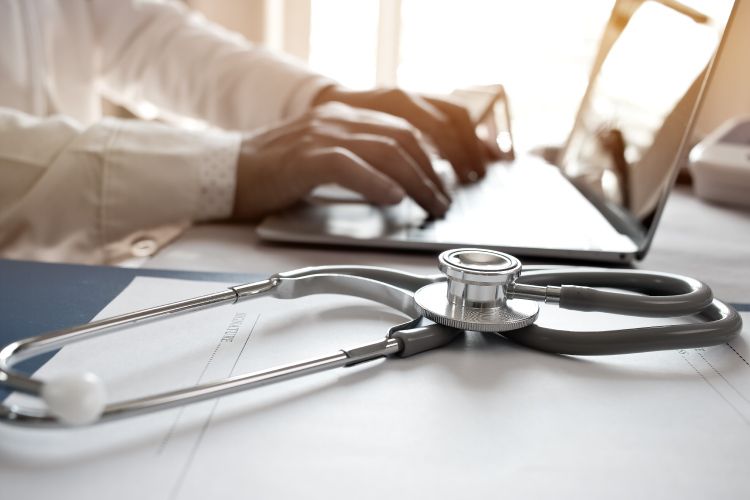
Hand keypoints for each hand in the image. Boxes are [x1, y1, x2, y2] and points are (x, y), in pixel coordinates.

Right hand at [233, 102, 450, 220]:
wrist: (226, 173)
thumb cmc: (271, 174)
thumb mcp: (322, 158)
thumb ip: (357, 162)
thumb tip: (396, 186)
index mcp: (342, 118)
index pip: (401, 130)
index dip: (429, 158)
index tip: (442, 184)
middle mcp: (336, 120)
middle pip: (402, 139)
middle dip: (431, 173)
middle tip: (442, 201)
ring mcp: (320, 136)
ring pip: (385, 151)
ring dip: (416, 182)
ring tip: (429, 205)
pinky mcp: (305, 157)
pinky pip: (350, 165)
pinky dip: (376, 182)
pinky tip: (393, 199)